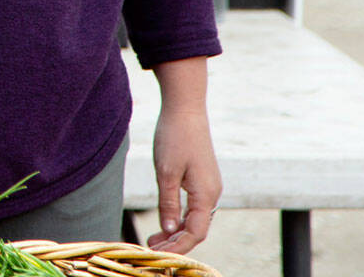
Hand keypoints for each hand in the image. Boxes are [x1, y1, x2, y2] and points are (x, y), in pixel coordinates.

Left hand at [148, 106, 220, 252]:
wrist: (185, 109)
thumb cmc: (175, 137)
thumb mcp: (166, 172)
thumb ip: (169, 203)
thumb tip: (170, 231)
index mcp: (206, 194)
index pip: (196, 232)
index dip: (179, 247)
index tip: (159, 254)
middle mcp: (212, 193)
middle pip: (197, 229)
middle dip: (176, 243)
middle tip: (150, 248)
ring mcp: (209, 186)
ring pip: (196, 219)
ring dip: (177, 232)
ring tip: (154, 239)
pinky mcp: (203, 179)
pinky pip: (195, 207)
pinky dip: (181, 218)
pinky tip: (166, 222)